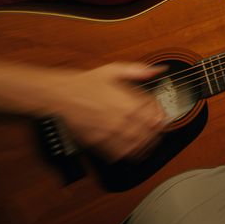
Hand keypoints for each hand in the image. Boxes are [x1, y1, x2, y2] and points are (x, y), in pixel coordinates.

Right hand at [49, 62, 167, 161]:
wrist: (63, 95)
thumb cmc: (87, 82)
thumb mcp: (115, 70)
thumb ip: (139, 71)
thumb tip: (158, 70)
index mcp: (129, 104)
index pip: (156, 116)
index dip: (161, 117)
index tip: (161, 116)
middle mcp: (122, 121)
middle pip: (149, 133)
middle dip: (156, 132)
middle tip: (158, 130)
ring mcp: (111, 134)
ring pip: (137, 146)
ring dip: (147, 145)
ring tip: (149, 142)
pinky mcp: (99, 143)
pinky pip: (120, 154)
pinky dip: (130, 154)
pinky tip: (133, 150)